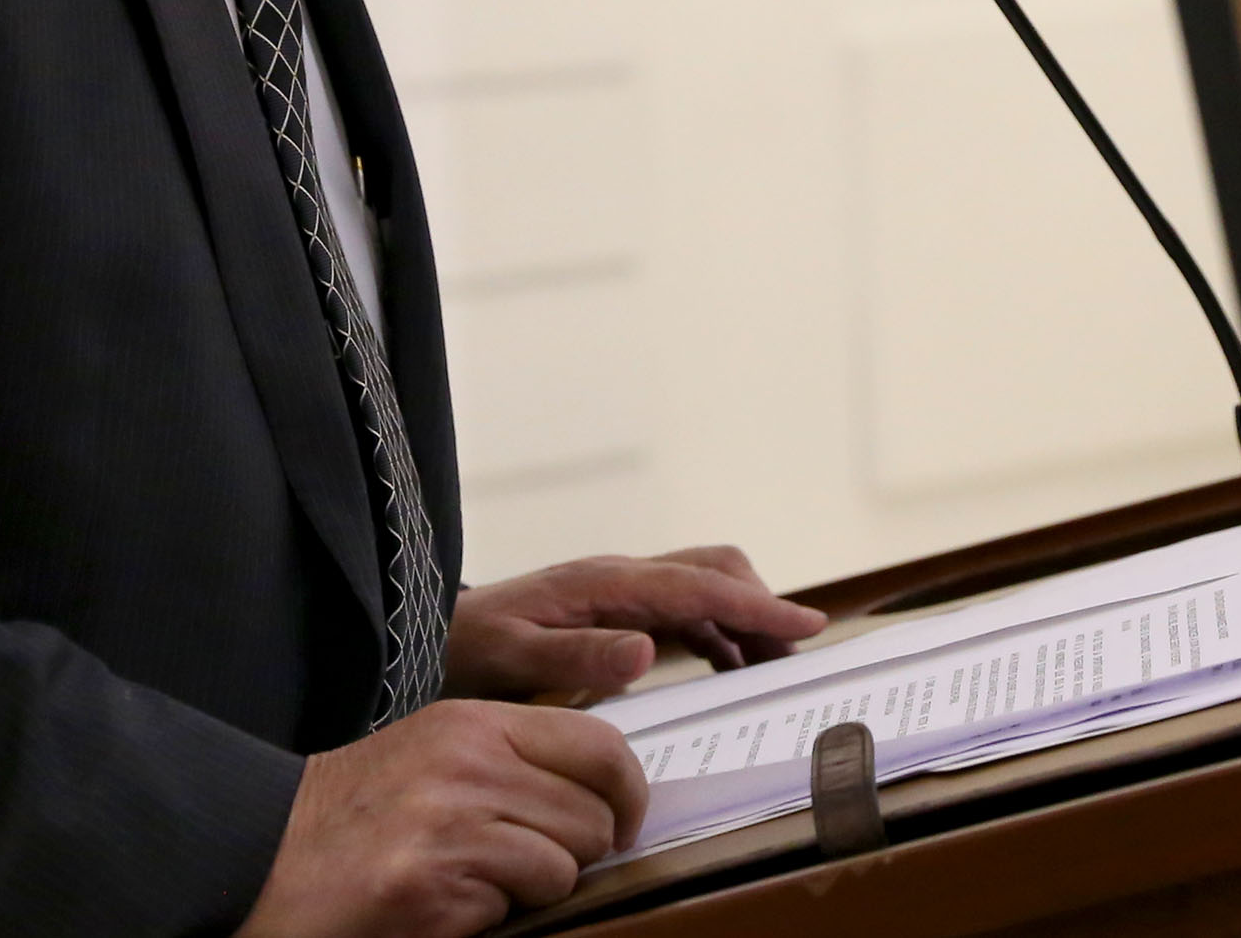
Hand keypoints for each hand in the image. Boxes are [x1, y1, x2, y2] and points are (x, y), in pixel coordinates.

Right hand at [239, 699, 646, 937]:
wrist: (264, 855)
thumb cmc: (353, 814)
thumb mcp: (437, 755)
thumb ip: (512, 761)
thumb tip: (603, 792)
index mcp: (475, 723)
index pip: (599, 744)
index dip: (627, 791)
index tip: (623, 822)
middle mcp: (470, 763)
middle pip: (594, 814)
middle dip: (579, 851)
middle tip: (535, 865)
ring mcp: (454, 823)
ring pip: (564, 865)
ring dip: (537, 888)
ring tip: (479, 882)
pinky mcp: (435, 885)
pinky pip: (518, 905)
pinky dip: (495, 915)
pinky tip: (449, 902)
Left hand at [443, 546, 828, 702]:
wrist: (434, 638)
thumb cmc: (469, 651)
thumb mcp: (514, 659)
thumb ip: (577, 655)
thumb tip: (646, 651)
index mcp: (605, 584)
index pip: (698, 589)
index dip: (756, 606)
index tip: (806, 625)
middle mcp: (621, 578)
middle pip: (712, 571)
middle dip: (761, 603)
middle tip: (796, 653)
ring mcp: (620, 593)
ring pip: (703, 590)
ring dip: (745, 620)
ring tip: (775, 666)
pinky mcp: (616, 612)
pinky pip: (684, 614)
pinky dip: (719, 634)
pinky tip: (730, 668)